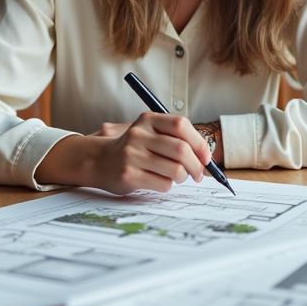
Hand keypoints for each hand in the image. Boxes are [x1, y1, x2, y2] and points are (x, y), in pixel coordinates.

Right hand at [35, 112, 211, 194]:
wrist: (99, 161)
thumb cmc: (133, 149)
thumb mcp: (150, 134)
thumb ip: (176, 139)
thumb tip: (207, 159)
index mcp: (147, 119)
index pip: (181, 125)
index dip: (199, 142)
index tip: (205, 157)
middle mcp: (138, 134)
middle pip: (181, 150)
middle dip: (196, 165)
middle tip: (198, 174)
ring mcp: (132, 155)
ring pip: (175, 169)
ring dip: (182, 177)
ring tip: (177, 177)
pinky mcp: (128, 175)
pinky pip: (163, 184)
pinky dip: (168, 185)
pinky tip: (159, 181)